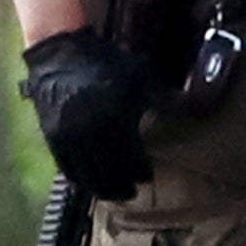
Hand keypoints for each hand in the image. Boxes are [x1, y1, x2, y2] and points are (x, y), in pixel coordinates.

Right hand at [21, 30, 153, 200]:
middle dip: (120, 185)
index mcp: (115, 119)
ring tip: (111, 194)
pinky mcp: (51, 136)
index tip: (147, 177)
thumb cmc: (107, 63)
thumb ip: (165, 98)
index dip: (140, 171)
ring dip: (99, 187)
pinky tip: (86, 183)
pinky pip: (65, 166)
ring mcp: (68, 136)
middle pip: (108, 172)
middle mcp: (90, 133)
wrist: (62, 52)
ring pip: (85, 174)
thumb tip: (194, 109)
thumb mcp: (140, 76)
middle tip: (131, 192)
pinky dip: (77, 177)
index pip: (131, 159)